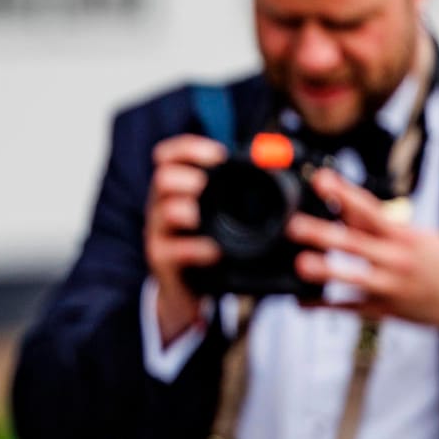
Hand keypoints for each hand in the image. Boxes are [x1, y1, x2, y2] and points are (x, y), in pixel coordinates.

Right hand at [144, 134, 229, 341]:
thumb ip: (236, 186)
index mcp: (176, 189)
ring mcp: (160, 233)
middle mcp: (162, 206)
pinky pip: (174, 250)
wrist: (187, 289)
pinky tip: (213, 251)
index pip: (169, 155)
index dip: (190, 148)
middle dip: (185, 178)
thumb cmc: (207, 244)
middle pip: (162, 178)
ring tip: (198, 217)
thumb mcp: (217, 212)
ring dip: (183, 210)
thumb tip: (278, 157)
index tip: (218, 154)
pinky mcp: (162, 260)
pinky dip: (195, 249)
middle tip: (204, 185)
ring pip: (163, 211)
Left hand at [285, 168, 438, 338]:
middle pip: (355, 243)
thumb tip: (344, 209)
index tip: (320, 180)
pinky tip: (301, 300)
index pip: (370, 210)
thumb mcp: (419, 237)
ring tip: (301, 264)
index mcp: (404, 237)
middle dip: (324, 233)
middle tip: (295, 225)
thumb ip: (379, 226)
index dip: (344, 194)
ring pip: (352, 278)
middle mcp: (396, 260)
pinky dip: (322, 305)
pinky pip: (348, 309)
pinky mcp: (384, 310)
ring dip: (326, 271)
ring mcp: (389, 287)